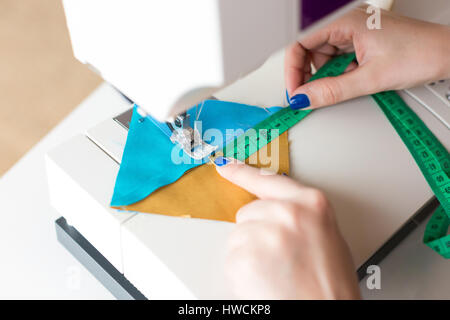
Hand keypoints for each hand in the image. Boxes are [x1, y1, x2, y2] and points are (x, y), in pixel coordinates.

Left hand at [216, 162, 359, 298]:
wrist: (326, 312)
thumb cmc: (332, 285)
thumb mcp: (327, 236)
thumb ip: (301, 215)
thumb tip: (273, 209)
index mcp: (311, 204)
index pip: (268, 180)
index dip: (242, 173)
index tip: (225, 166)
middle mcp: (287, 213)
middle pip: (249, 213)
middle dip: (257, 232)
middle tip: (279, 257)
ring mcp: (264, 234)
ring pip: (238, 236)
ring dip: (249, 254)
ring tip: (275, 272)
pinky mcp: (245, 257)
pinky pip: (232, 258)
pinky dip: (242, 272)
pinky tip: (264, 280)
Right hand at [285, 8, 449, 109]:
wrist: (447, 55)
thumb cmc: (421, 53)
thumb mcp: (370, 78)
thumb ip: (332, 91)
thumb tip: (305, 99)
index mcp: (345, 21)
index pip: (300, 41)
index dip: (293, 68)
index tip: (295, 90)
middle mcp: (347, 23)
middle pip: (309, 49)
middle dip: (307, 74)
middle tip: (309, 95)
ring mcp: (354, 32)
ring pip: (322, 56)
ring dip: (324, 75)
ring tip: (339, 86)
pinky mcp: (360, 42)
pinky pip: (337, 59)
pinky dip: (337, 73)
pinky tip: (349, 80)